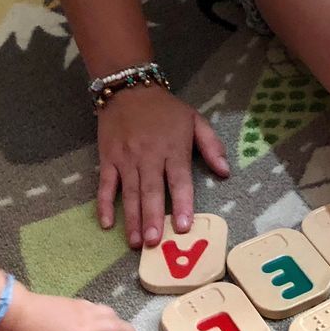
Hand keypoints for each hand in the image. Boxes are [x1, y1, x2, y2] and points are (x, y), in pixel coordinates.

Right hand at [96, 85, 229, 248]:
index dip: (182, 203)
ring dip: (132, 218)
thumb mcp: (195, 120)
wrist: (127, 87)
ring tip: (136, 243)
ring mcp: (126, 158)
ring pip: (129, 192)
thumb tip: (226, 172)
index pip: (179, 180)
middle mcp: (149, 156)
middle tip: (154, 242)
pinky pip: (105, 184)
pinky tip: (106, 224)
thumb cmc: (165, 109)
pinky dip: (104, 204)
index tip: (183, 226)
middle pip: (151, 191)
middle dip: (153, 218)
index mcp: (173, 149)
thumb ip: (212, 146)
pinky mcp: (108, 158)